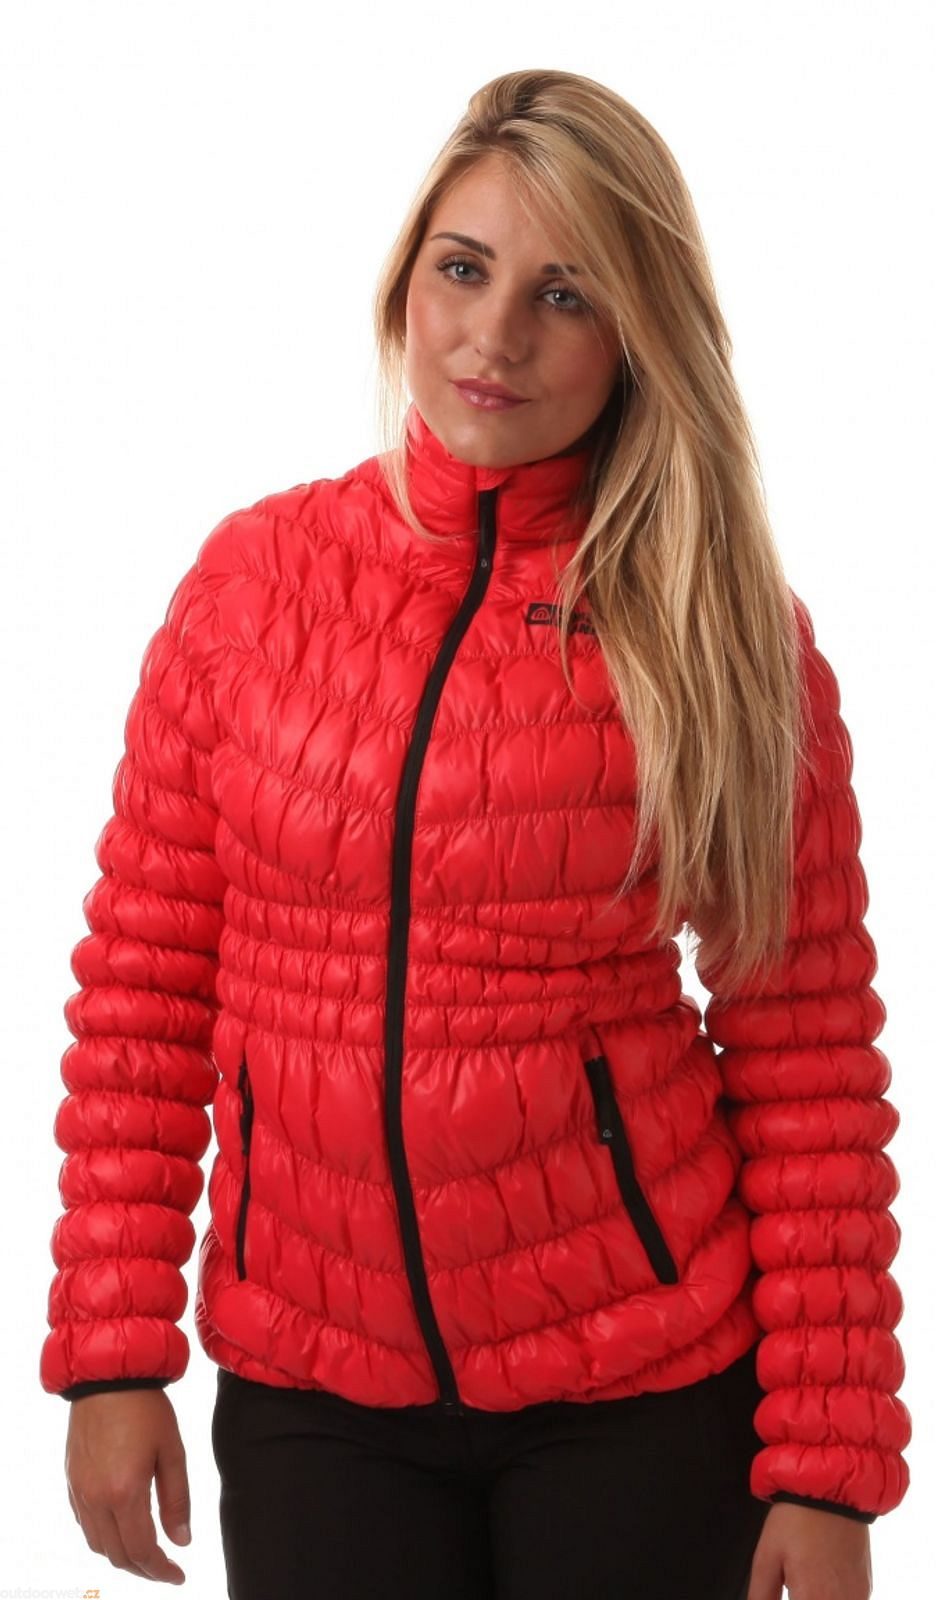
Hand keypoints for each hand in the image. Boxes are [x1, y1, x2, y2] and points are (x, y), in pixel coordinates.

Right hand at [65, 1389, 190, 1584]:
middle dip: (143, 1569)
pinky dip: (103, 1536)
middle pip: (118, 1555)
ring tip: (147, 1550)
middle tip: (165, 1568)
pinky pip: (84, 1524)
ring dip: (122, 1554)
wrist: (107, 1376)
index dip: (161, 1571)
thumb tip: (181, 1541)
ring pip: (98, 1544)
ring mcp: (79, 1491)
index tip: (178, 1576)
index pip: (142, 1551)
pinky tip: (122, 1527)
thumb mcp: (172, 1451)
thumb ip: (177, 1500)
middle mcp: (96, 1498)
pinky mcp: (71, 1480)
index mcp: (124, 1492)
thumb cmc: (145, 1408)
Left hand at [747, 1502, 872, 1599]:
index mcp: (812, 1599)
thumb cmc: (797, 1519)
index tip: (787, 1594)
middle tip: (793, 1586)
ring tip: (806, 1580)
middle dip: (800, 1597)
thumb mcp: (766, 1557)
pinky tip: (820, 1581)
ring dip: (816, 1597)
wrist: (831, 1489)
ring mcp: (857, 1597)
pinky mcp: (866, 1588)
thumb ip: (762, 1596)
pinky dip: (833, 1597)